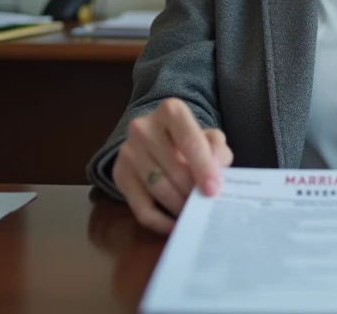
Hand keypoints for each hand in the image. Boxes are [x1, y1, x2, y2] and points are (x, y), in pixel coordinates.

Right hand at [113, 98, 232, 233]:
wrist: (155, 137)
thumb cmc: (188, 139)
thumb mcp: (208, 136)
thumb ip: (217, 148)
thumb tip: (217, 169)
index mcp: (171, 111)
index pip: (190, 141)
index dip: (204, 168)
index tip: (214, 190)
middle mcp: (143, 127)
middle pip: (173, 169)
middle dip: (192, 192)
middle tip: (206, 206)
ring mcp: (128, 151)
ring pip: (157, 188)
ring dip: (179, 206)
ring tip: (193, 214)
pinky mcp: (119, 174)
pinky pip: (140, 207)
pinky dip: (160, 222)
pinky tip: (174, 225)